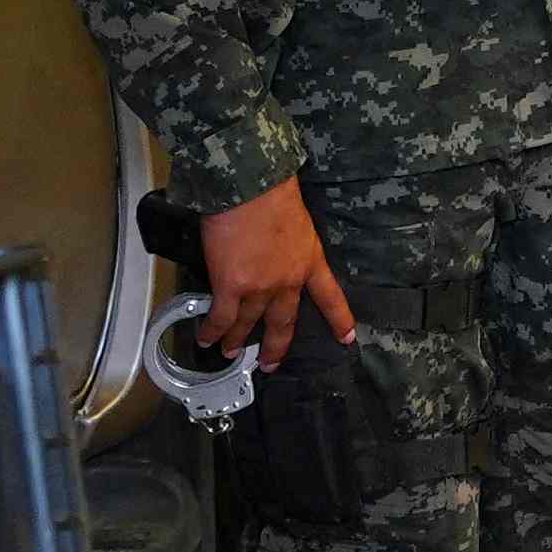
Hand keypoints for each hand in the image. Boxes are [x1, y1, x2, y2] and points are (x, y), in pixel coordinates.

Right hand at [191, 177, 358, 366]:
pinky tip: (205, 338)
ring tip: (229, 351)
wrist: (250, 187)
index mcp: (309, 261)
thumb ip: (289, 245)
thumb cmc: (271, 192)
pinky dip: (212, 330)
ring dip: (236, 340)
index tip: (346, 337)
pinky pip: (221, 317)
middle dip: (276, 346)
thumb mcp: (298, 223)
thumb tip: (271, 251)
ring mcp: (260, 287)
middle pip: (284, 322)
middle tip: (270, 363)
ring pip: (248, 323)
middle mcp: (288, 281)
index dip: (338, 319)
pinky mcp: (231, 286)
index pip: (330, 297)